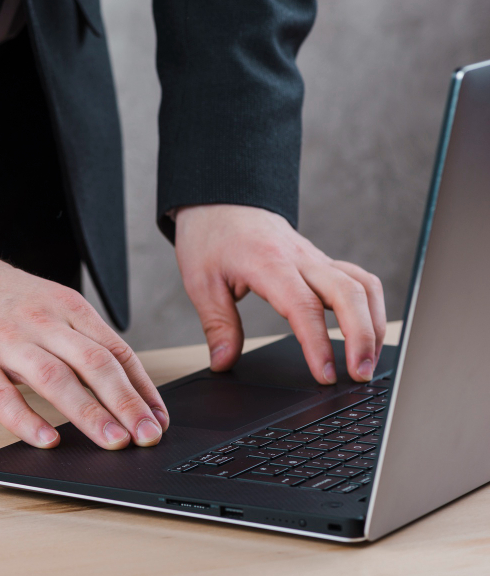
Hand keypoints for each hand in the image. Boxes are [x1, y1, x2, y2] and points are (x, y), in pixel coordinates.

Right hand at [0, 260, 168, 448]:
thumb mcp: (48, 304)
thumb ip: (79, 339)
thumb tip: (120, 386)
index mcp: (67, 307)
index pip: (116, 349)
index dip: (142, 387)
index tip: (159, 418)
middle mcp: (42, 323)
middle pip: (94, 364)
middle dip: (126, 403)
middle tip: (147, 436)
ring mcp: (5, 341)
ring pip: (55, 379)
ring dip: (88, 413)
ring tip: (113, 441)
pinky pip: (0, 394)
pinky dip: (26, 419)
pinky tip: (46, 440)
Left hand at [174, 204, 385, 383]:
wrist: (221, 199)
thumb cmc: (211, 236)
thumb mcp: (200, 283)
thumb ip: (217, 325)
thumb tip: (223, 362)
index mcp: (269, 263)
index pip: (304, 307)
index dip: (319, 345)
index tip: (326, 375)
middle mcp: (300, 259)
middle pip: (349, 294)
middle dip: (363, 337)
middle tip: (360, 375)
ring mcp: (315, 259)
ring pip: (363, 285)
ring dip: (375, 324)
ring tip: (368, 362)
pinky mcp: (321, 262)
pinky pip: (358, 280)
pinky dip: (370, 307)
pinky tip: (366, 334)